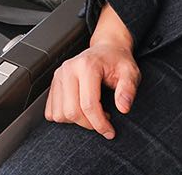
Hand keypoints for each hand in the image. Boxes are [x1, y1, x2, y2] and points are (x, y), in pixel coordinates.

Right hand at [45, 6, 140, 138]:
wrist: (107, 49)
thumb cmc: (118, 61)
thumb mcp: (130, 73)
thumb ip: (128, 90)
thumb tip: (123, 107)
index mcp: (87, 65)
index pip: (88, 104)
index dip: (100, 123)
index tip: (110, 131)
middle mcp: (69, 69)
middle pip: (71, 111)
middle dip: (89, 124)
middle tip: (102, 122)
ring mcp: (59, 75)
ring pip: (59, 114)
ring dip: (76, 121)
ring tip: (91, 113)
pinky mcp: (54, 82)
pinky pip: (51, 111)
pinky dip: (65, 117)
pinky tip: (79, 110)